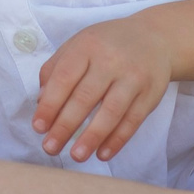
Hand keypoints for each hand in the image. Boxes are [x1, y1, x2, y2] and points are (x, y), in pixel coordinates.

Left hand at [33, 20, 169, 161]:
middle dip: (65, 126)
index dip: (50, 105)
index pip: (64, 78)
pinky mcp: (150, 94)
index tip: (38, 127)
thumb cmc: (107, 45)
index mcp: (87, 46)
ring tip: (76, 156)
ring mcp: (133, 77)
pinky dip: (117, 139)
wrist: (155, 37)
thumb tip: (41, 101)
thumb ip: (55, 69)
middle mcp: (111, 60)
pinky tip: (103, 153)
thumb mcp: (78, 45)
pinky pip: (133, 120)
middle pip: (85, 97)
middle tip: (50, 147)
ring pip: (111, 111)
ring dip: (92, 137)